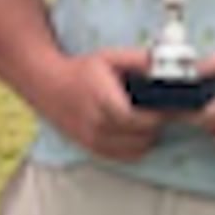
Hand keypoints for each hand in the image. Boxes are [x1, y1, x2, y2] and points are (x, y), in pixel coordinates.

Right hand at [52, 53, 168, 162]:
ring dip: (147, 137)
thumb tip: (164, 67)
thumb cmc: (82, 71)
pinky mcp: (94, 150)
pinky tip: (134, 131)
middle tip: (157, 111)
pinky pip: (126, 157)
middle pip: (141, 137)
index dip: (156, 117)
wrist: (49, 87)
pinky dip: (136, 147)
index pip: (136, 120)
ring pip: (137, 150)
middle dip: (155, 125)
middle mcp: (97, 125)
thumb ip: (138, 60)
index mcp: (103, 101)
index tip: (165, 107)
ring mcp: (94, 140)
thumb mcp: (110, 57)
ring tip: (145, 120)